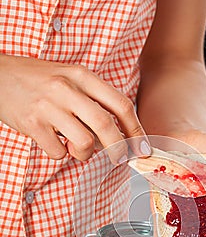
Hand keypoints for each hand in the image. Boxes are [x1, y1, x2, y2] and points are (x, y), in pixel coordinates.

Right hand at [0, 55, 149, 161]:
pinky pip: (58, 152)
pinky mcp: (32, 124)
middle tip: (119, 159)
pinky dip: (60, 155)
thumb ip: (93, 100)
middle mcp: (67, 89)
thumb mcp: (69, 78)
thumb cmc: (38, 80)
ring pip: (84, 143)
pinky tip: (53, 143)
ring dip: (84, 154)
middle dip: (118, 150)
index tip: (142, 147)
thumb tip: (118, 133)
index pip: (120, 104)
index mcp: (82, 76)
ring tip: (74, 147)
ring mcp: (49, 106)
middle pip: (106, 126)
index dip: (136, 130)